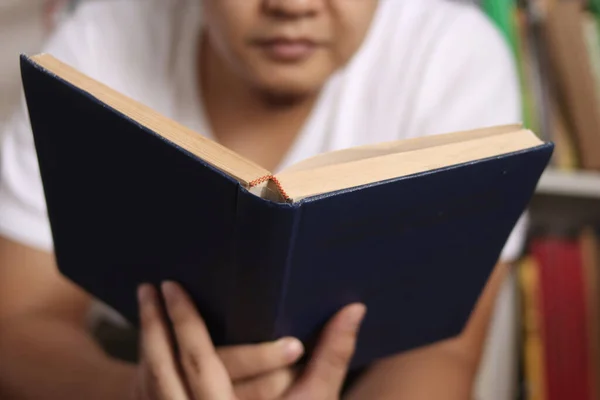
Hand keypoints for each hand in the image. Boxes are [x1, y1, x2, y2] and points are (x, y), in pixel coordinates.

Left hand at [132, 281, 365, 399]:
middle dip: (153, 325)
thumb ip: (333, 357)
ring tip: (145, 307)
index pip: (198, 362)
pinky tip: (150, 346)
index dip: (184, 321)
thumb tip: (353, 309)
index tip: (172, 286)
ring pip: (148, 386)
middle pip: (160, 371)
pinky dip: (147, 369)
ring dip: (146, 344)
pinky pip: (149, 398)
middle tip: (148, 287)